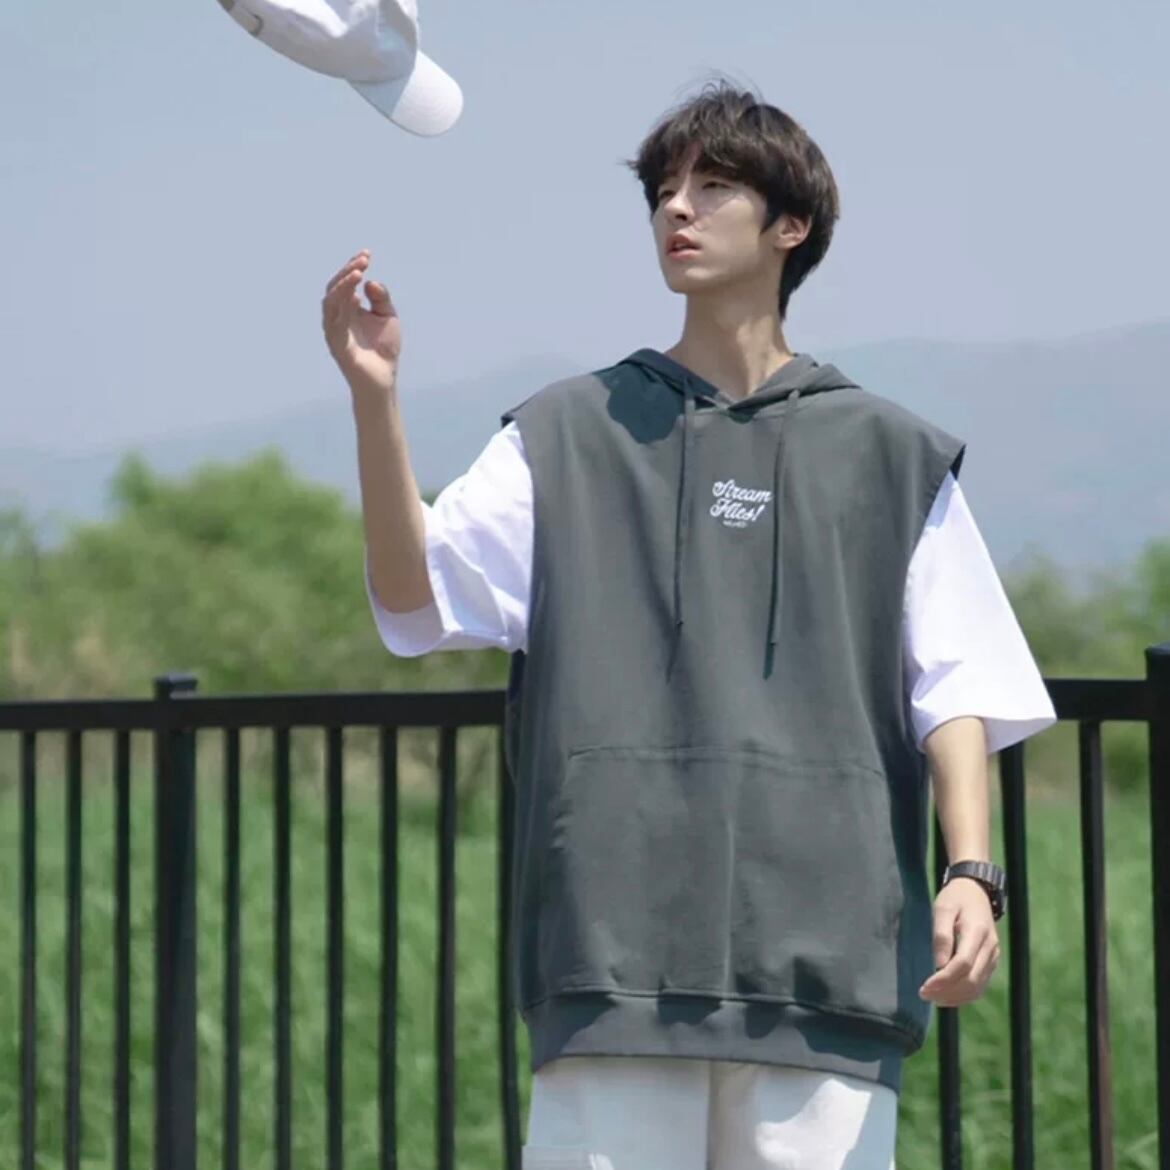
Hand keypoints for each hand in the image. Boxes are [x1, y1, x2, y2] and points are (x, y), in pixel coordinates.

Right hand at [321, 248, 401, 394]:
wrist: (383, 377)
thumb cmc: (384, 348)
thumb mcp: (387, 316)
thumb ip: (381, 297)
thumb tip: (370, 281)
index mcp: (347, 308)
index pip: (345, 282)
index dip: (353, 267)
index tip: (366, 255)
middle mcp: (337, 317)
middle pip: (335, 288)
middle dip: (347, 272)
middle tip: (363, 261)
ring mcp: (335, 331)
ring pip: (331, 303)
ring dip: (343, 286)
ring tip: (357, 273)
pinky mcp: (337, 346)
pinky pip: (336, 325)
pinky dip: (343, 310)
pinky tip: (354, 298)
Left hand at [918, 877, 1000, 1006]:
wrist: (976, 892)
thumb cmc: (955, 898)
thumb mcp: (942, 908)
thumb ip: (941, 935)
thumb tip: (939, 965)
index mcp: (978, 932)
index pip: (963, 964)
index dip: (944, 980)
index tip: (925, 987)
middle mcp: (990, 947)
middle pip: (971, 980)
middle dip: (947, 992)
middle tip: (924, 994)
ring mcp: (993, 956)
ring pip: (978, 987)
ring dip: (955, 997)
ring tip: (932, 998)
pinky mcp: (991, 962)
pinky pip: (980, 985)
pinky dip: (964, 994)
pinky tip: (946, 995)